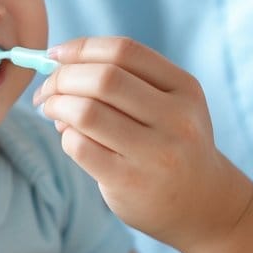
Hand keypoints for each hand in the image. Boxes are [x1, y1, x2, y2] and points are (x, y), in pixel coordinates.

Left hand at [35, 36, 252, 252]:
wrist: (205, 204)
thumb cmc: (172, 144)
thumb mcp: (170, 104)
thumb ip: (126, 79)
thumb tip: (58, 63)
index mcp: (184, 88)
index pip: (124, 51)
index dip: (81, 48)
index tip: (56, 55)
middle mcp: (176, 118)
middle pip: (103, 79)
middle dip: (62, 78)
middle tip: (47, 90)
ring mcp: (156, 153)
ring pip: (86, 113)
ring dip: (57, 106)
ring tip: (52, 111)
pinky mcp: (130, 182)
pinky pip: (80, 147)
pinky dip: (65, 136)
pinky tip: (70, 138)